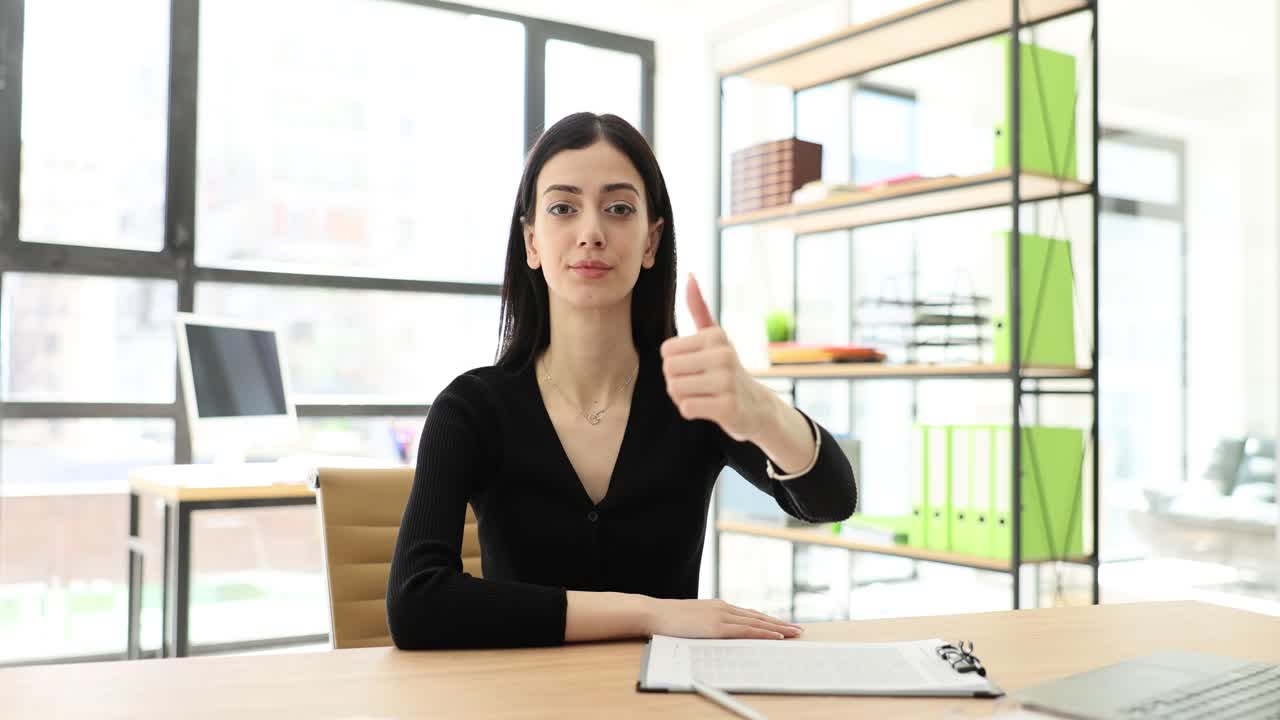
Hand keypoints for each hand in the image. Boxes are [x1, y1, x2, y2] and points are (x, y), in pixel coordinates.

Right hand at [647, 598, 802, 639]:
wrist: (654, 613)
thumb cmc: (669, 619)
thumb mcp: (693, 620)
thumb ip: (707, 625)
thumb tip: (717, 635)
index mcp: (718, 607)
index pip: (749, 614)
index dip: (767, 620)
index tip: (782, 624)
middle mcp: (723, 608)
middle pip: (758, 616)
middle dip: (780, 623)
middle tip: (798, 629)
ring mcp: (721, 616)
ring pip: (757, 622)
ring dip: (778, 628)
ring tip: (794, 633)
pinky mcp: (717, 626)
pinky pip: (746, 630)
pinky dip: (763, 632)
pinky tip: (776, 636)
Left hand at [661, 274, 777, 441]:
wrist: (756, 406)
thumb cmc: (726, 369)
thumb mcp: (715, 337)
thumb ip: (699, 308)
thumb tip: (690, 274)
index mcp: (715, 337)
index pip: (666, 351)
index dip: (674, 364)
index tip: (694, 368)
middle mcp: (723, 355)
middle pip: (669, 370)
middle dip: (675, 382)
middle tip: (697, 385)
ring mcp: (727, 381)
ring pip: (675, 389)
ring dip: (682, 397)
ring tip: (702, 395)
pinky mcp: (728, 407)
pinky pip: (687, 408)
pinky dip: (691, 411)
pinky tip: (708, 408)